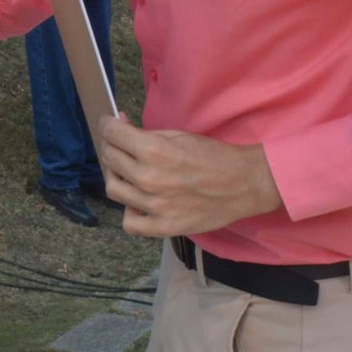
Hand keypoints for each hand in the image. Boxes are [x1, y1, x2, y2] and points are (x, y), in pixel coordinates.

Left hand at [97, 115, 283, 238]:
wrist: (244, 183)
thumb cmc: (213, 156)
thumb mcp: (178, 135)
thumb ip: (145, 134)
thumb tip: (120, 126)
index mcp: (153, 151)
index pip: (111, 134)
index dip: (107, 126)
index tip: (109, 125)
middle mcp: (148, 178)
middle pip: (109, 159)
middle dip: (111, 146)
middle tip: (119, 144)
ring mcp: (154, 206)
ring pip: (113, 189)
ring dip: (115, 176)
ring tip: (126, 171)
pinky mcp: (163, 227)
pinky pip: (129, 223)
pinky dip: (129, 211)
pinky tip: (137, 202)